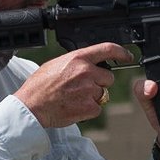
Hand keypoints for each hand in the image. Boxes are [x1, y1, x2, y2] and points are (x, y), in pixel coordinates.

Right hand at [14, 42, 128, 128]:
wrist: (31, 106)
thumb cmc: (39, 86)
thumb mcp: (56, 64)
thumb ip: (76, 62)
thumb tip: (88, 64)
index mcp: (78, 58)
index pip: (107, 49)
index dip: (121, 52)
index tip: (128, 56)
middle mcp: (86, 72)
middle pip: (108, 77)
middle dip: (99, 83)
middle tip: (81, 88)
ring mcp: (89, 90)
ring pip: (103, 94)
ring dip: (92, 97)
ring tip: (73, 98)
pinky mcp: (89, 107)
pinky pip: (97, 108)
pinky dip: (88, 110)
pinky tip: (73, 107)